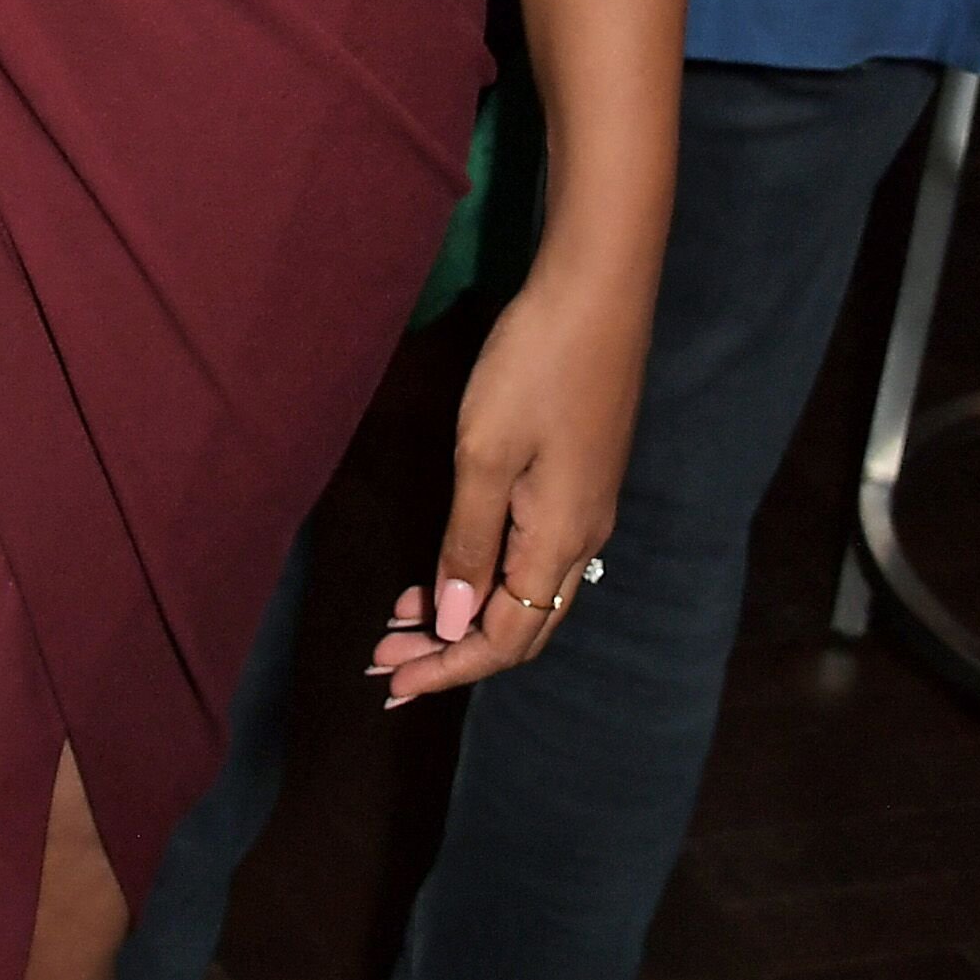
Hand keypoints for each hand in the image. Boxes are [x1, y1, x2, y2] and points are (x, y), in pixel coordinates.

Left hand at [369, 237, 647, 705]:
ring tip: (399, 622)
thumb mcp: (484, 457)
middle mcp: (582, 539)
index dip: (449, 667)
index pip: (506, 639)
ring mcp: (585, 509)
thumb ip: (468, 545)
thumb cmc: (533, 368)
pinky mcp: (579, 480)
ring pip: (526, 594)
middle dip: (451, 651)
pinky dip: (483, 576)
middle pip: (520, 627)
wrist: (596, 294)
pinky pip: (531, 557)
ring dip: (464, 615)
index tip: (393, 685)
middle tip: (383, 659)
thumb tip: (454, 624)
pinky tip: (446, 569)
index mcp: (559, 541)